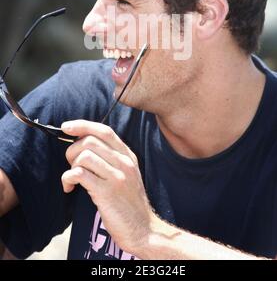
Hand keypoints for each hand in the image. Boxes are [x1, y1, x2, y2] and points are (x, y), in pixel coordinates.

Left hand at [61, 120, 155, 254]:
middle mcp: (124, 162)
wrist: (143, 229)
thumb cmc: (128, 202)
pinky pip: (79, 174)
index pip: (104, 130)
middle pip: (90, 141)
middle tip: (71, 165)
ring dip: (70, 166)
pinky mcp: (106, 192)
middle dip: (72, 150)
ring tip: (72, 179)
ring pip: (84, 155)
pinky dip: (68, 179)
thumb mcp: (127, 173)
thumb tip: (83, 143)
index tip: (66, 127)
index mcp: (128, 155)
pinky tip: (70, 188)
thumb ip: (111, 157)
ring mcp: (117, 176)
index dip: (82, 125)